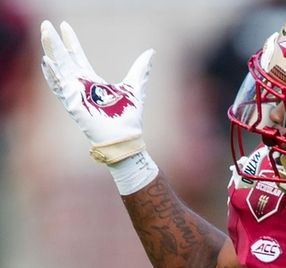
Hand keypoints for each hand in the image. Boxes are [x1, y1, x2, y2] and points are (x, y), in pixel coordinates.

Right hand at [40, 20, 154, 163]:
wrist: (127, 137)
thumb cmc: (129, 116)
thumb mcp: (135, 86)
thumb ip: (141, 69)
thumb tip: (151, 52)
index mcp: (92, 81)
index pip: (77, 57)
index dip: (71, 42)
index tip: (64, 26)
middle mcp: (80, 86)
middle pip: (64, 59)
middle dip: (56, 42)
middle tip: (47, 24)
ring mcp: (75, 94)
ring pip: (59, 69)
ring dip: (51, 52)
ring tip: (45, 34)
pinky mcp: (73, 104)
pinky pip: (59, 87)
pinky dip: (53, 75)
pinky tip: (47, 61)